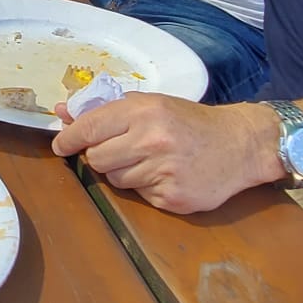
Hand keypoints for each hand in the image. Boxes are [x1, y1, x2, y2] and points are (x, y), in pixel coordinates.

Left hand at [54, 95, 277, 213]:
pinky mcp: (172, 197)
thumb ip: (108, 110)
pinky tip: (167, 175)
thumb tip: (64, 112)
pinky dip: (147, 187)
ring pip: (116, 180)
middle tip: (122, 150)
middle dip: (102, 156)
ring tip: (152, 161)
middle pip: (98, 159)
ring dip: (126, 173)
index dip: (70, 138)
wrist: (241, 144)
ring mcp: (163, 171)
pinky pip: (140, 196)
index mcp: (144, 111)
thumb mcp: (153, 105)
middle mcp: (152, 140)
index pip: (90, 128)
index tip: (61, 145)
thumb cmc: (192, 122)